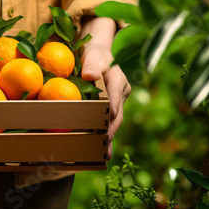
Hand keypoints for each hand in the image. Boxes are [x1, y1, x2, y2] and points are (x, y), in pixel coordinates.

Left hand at [80, 17, 130, 159]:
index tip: (111, 116)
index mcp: (118, 79)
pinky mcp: (108, 109)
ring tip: (103, 155)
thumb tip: (88, 75)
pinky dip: (100, 135)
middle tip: (105, 145)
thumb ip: (92, 63)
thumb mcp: (93, 54)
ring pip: (112, 122)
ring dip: (107, 138)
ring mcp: (115, 103)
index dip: (114, 105)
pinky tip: (94, 150)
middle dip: (111, 130)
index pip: (117, 93)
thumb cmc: (94, 53)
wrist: (96, 56)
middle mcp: (120, 94)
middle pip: (117, 114)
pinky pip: (104, 123)